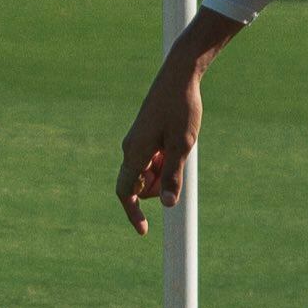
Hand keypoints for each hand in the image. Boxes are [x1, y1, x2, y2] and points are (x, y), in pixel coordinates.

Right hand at [115, 51, 205, 234]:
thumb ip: (173, 176)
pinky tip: (179, 141)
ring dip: (163, 171)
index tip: (144, 231)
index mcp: (135, 153)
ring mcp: (138, 142)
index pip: (124, 192)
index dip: (132, 213)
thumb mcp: (182, 146)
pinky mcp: (146, 135)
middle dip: (157, 186)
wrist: (180, 75)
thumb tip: (166, 205)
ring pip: (148, 172)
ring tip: (181, 146)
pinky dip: (165, 159)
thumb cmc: (182, 108)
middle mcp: (131, 149)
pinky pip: (153, 158)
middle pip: (139, 185)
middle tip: (179, 163)